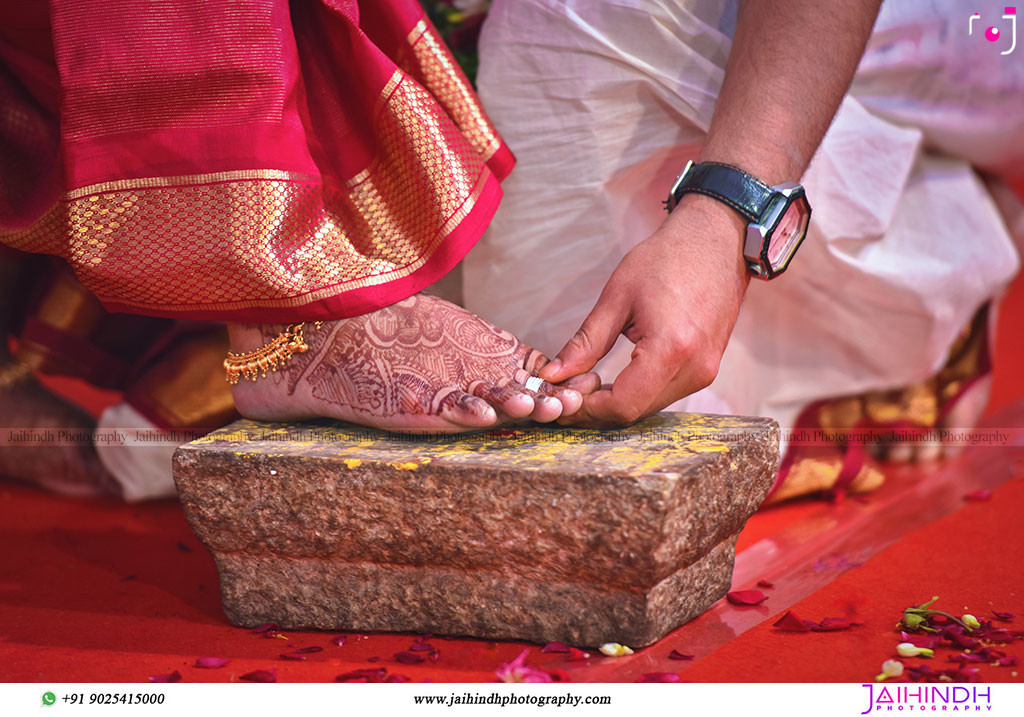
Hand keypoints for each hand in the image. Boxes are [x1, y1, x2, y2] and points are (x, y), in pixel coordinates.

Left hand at [539, 194, 750, 426]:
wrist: (715, 241)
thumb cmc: (667, 259)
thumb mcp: (617, 296)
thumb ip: (585, 342)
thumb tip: (555, 374)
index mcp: (671, 348)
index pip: (623, 405)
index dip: (587, 409)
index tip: (561, 396)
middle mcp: (694, 368)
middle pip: (636, 412)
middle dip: (597, 408)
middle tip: (567, 390)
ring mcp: (706, 372)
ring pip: (650, 408)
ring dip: (617, 402)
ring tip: (588, 382)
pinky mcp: (708, 369)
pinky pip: (665, 394)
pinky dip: (637, 392)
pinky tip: (617, 378)